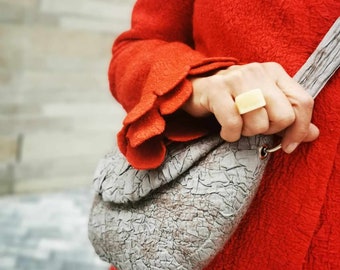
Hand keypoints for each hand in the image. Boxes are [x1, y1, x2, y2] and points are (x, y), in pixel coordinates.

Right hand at [182, 62, 318, 152]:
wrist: (197, 89)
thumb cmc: (234, 99)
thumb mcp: (264, 105)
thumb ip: (290, 117)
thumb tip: (314, 134)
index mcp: (275, 72)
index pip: (303, 102)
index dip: (300, 129)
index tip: (288, 145)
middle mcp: (258, 71)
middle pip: (283, 116)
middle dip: (269, 130)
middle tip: (253, 127)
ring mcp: (236, 78)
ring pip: (258, 122)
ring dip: (247, 133)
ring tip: (237, 125)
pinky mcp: (216, 89)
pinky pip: (233, 124)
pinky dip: (230, 135)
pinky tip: (226, 131)